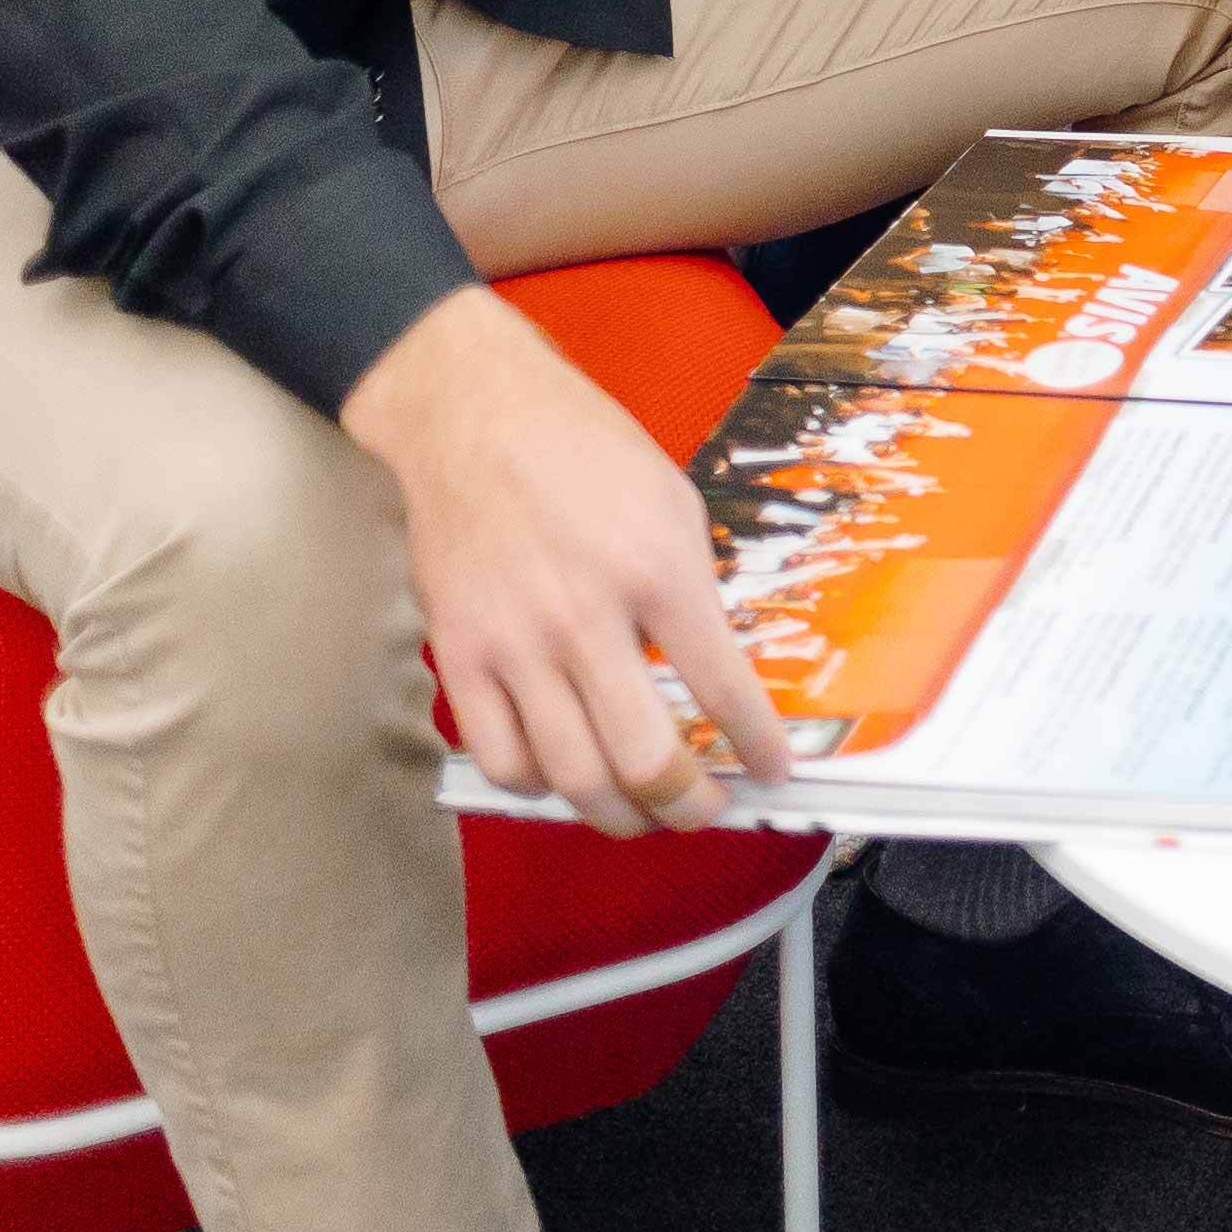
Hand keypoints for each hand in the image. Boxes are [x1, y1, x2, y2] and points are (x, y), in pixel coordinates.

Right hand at [343, 286, 789, 837]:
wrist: (476, 417)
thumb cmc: (583, 452)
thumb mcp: (674, 505)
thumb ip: (694, 593)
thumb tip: (716, 677)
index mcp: (657, 571)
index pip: (724, 689)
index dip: (758, 746)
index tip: (773, 770)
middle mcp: (586, 616)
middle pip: (645, 759)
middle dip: (689, 806)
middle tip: (706, 810)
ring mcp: (515, 643)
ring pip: (572, 775)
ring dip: (618, 814)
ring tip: (642, 814)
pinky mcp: (459, 655)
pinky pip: (500, 757)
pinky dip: (537, 787)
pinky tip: (564, 777)